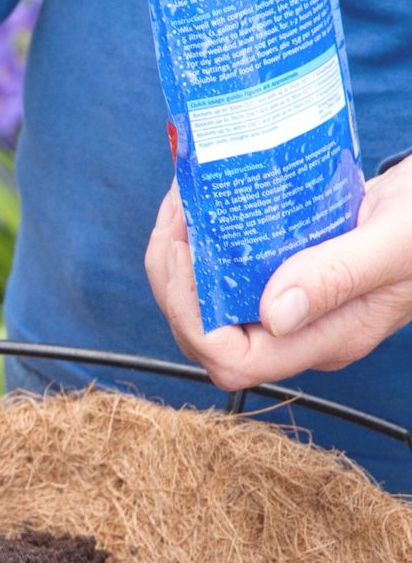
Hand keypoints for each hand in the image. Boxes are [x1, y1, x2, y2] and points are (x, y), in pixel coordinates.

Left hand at [145, 157, 411, 390]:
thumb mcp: (398, 240)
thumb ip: (340, 276)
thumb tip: (274, 315)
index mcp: (327, 338)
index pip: (235, 361)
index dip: (193, 319)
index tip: (184, 252)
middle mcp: (299, 331)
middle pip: (207, 335)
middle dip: (174, 280)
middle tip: (178, 215)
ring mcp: (290, 306)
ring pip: (208, 304)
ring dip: (181, 257)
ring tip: (183, 201)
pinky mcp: (284, 274)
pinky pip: (226, 274)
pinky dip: (203, 241)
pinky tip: (203, 201)